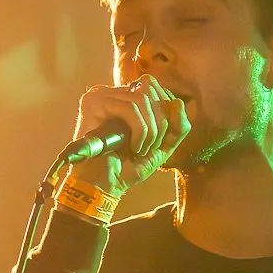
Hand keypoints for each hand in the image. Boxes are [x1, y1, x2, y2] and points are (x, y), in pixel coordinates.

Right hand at [69, 74, 188, 197]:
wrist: (103, 186)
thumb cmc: (128, 167)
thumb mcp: (162, 146)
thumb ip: (177, 126)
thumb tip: (179, 103)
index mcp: (125, 97)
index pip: (155, 87)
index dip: (166, 113)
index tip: (160, 141)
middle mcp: (111, 92)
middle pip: (150, 88)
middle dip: (160, 122)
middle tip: (151, 147)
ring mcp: (100, 95)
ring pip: (142, 98)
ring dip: (151, 129)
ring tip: (142, 150)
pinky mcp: (94, 103)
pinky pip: (130, 108)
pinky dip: (140, 130)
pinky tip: (135, 147)